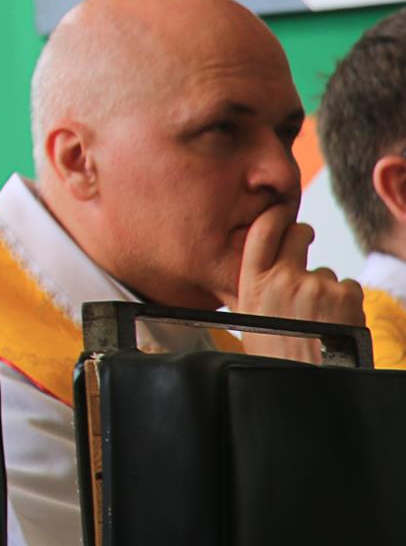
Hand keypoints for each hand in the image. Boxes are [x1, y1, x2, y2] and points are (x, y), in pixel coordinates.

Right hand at [232, 202, 364, 362]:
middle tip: (305, 237)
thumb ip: (256, 291)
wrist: (308, 385)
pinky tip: (336, 323)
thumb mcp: (249, 321)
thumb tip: (264, 273)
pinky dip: (347, 303)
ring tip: (321, 320)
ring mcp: (316, 285)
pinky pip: (348, 287)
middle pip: (296, 235)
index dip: (274, 216)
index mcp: (253, 283)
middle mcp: (283, 278)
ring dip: (326, 289)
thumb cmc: (276, 359)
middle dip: (303, 234)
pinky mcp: (346, 295)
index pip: (262, 231)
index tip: (280, 213)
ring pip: (326, 272)